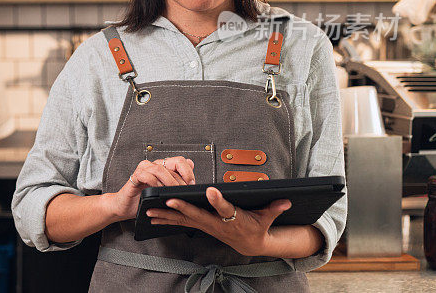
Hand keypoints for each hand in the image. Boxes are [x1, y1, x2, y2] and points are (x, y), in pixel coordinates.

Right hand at [105, 157, 195, 220]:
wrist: (124, 207)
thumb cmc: (144, 199)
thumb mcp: (164, 192)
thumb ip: (177, 180)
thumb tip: (192, 165)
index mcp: (162, 167)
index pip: (180, 161)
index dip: (188, 171)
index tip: (192, 184)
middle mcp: (153, 165)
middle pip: (173, 162)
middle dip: (181, 179)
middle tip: (184, 191)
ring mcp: (143, 169)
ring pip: (160, 169)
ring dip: (170, 181)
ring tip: (173, 192)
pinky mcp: (135, 176)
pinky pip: (147, 176)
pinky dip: (155, 183)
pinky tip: (158, 191)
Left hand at [144, 187, 291, 256]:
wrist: (251, 244)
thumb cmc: (257, 227)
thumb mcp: (267, 218)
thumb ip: (274, 208)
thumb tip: (286, 200)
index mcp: (232, 218)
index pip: (224, 208)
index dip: (218, 200)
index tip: (210, 191)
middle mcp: (216, 224)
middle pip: (197, 215)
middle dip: (182, 208)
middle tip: (167, 201)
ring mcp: (206, 226)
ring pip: (184, 220)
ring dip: (166, 216)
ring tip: (149, 211)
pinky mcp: (200, 226)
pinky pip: (181, 223)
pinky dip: (167, 219)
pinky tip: (153, 217)